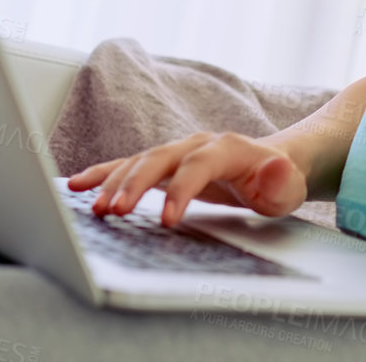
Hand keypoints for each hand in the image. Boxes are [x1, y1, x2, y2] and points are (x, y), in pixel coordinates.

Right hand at [68, 131, 308, 226]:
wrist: (272, 165)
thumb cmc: (278, 181)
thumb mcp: (288, 186)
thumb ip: (280, 180)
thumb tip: (274, 167)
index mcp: (226, 148)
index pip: (198, 165)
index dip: (182, 191)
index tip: (167, 221)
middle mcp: (196, 144)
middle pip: (159, 159)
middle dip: (135, 184)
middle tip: (114, 212)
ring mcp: (176, 152)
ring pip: (138, 162)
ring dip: (113, 183)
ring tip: (94, 209)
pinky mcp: (163, 165)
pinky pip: (127, 166)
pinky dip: (102, 174)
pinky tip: (77, 185)